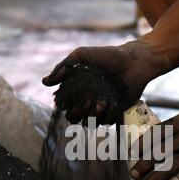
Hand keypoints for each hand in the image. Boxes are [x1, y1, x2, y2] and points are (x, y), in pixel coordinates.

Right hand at [42, 40, 168, 123]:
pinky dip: (109, 115)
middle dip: (78, 113)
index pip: (64, 106)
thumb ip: (63, 67)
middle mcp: (86, 101)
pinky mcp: (114, 112)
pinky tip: (113, 103)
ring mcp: (100, 108)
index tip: (70, 98)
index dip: (64, 106)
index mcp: (76, 89)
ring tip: (103, 102)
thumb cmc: (108, 56)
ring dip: (94, 115)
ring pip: (90, 123)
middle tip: (88, 101)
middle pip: (73, 118)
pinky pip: (107, 122)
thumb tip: (44, 82)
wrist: (134, 61)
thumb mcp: (82, 56)